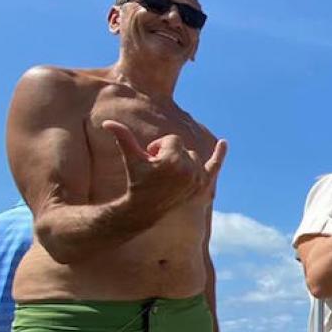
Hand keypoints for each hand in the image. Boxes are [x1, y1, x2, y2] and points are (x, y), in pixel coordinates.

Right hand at [103, 120, 226, 216]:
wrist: (146, 208)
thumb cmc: (136, 181)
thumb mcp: (131, 159)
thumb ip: (123, 138)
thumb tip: (107, 123)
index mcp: (173, 160)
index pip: (172, 140)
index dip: (159, 147)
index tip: (150, 160)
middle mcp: (189, 170)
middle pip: (183, 148)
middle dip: (170, 154)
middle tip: (158, 170)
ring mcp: (198, 179)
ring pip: (194, 156)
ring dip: (182, 160)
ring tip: (170, 174)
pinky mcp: (202, 186)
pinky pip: (214, 166)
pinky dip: (219, 155)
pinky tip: (224, 143)